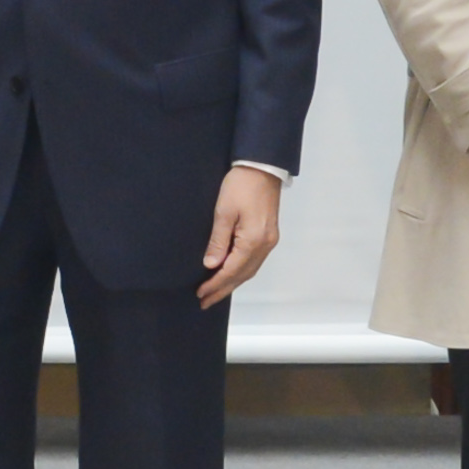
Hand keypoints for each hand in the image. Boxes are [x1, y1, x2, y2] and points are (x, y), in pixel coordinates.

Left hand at [197, 166, 282, 306]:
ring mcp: (269, 241)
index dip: (215, 284)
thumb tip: (211, 265)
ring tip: (215, 292)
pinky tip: (231, 274)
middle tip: (205, 302)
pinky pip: (253, 261)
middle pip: (242, 275)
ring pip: (250, 270)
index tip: (200, 294)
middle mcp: (265, 245)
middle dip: (223, 289)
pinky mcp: (268, 235)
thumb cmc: (240, 185)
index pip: (231, 271)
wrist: (262, 166)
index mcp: (253, 241)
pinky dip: (241, 271)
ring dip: (232, 283)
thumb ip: (218, 241)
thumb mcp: (224, 212)